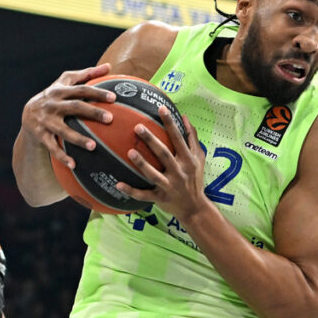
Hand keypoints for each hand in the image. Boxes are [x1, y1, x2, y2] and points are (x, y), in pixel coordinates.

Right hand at [20, 64, 114, 168]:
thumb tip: (109, 66)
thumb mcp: (66, 83)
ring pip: (63, 131)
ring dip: (78, 139)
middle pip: (75, 107)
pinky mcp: (40, 135)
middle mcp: (53, 104)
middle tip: (110, 119)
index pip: (82, 89)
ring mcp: (45, 121)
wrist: (28, 114)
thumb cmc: (55, 97)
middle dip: (92, 112)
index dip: (97, 92)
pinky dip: (62, 156)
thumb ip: (86, 75)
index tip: (114, 97)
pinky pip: (52, 148)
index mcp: (60, 91)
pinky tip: (74, 165)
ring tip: (93, 146)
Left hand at [116, 106, 208, 221]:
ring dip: (142, 164)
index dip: (170, 123)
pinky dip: (131, 191)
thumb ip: (192, 138)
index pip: (178, 138)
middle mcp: (179, 172)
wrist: (195, 208)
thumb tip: (184, 117)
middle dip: (151, 140)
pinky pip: (143, 195)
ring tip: (130, 152)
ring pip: (153, 175)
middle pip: (164, 154)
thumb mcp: (199, 158)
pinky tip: (118, 184)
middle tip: (138, 127)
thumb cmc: (195, 179)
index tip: (160, 108)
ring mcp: (169, 186)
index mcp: (188, 160)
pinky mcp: (160, 198)